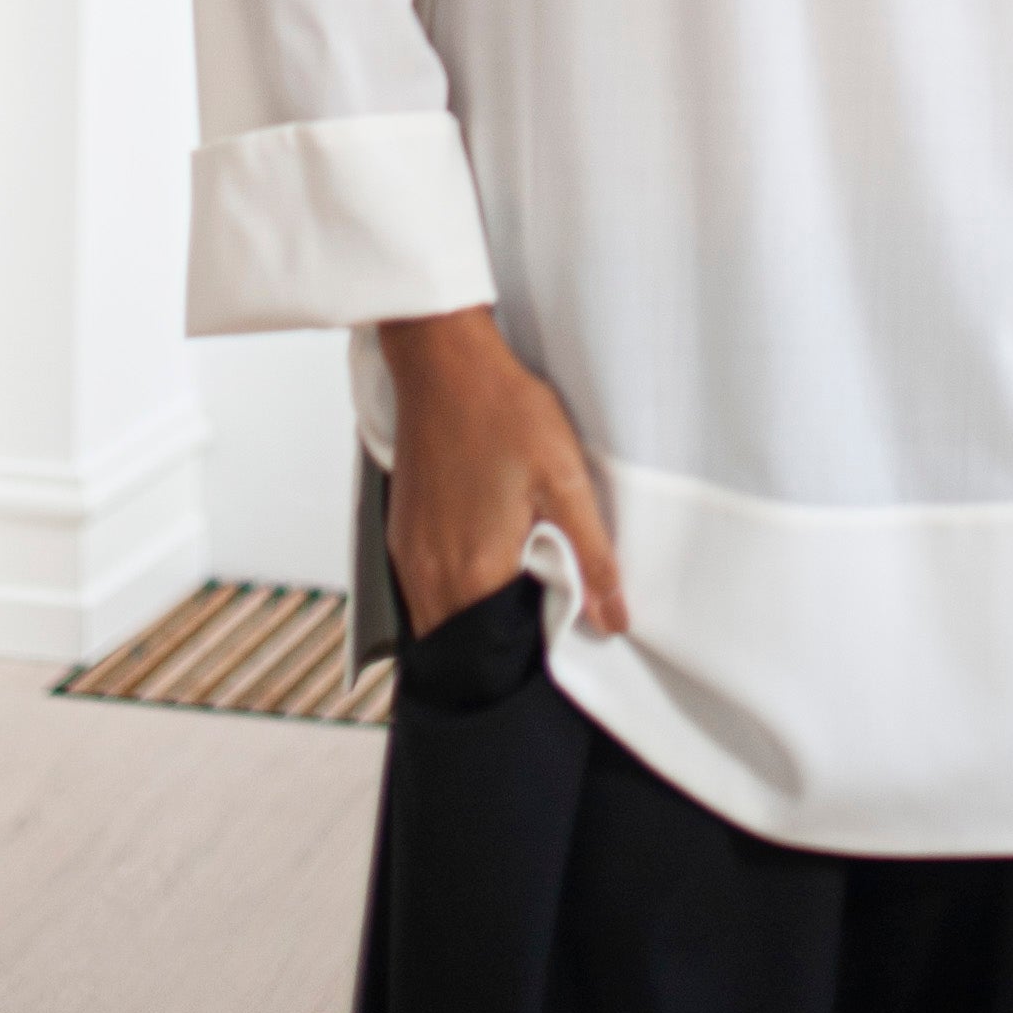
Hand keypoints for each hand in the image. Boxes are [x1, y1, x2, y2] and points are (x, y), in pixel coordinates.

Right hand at [379, 307, 628, 638]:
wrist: (443, 362)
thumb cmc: (502, 410)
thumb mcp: (565, 477)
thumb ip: (591, 555)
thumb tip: (613, 618)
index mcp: (476, 572)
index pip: (504, 650)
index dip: (537, 644)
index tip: (560, 619)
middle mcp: (431, 577)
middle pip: (469, 643)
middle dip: (506, 636)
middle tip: (542, 596)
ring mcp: (409, 558)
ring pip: (443, 621)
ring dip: (478, 615)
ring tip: (516, 574)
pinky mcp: (400, 535)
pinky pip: (425, 592)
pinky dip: (455, 591)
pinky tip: (484, 554)